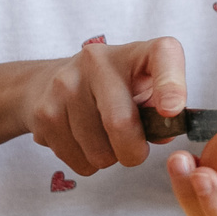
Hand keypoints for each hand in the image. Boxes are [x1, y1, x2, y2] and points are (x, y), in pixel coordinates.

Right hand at [23, 37, 185, 174]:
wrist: (47, 83)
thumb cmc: (112, 91)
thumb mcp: (143, 90)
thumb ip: (160, 113)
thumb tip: (164, 134)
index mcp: (134, 52)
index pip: (161, 54)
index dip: (171, 84)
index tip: (172, 111)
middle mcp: (97, 60)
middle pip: (121, 122)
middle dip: (134, 152)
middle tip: (135, 153)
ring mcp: (65, 84)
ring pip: (99, 151)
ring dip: (109, 159)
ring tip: (105, 140)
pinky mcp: (44, 112)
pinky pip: (78, 160)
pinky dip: (88, 163)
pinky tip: (83, 143)